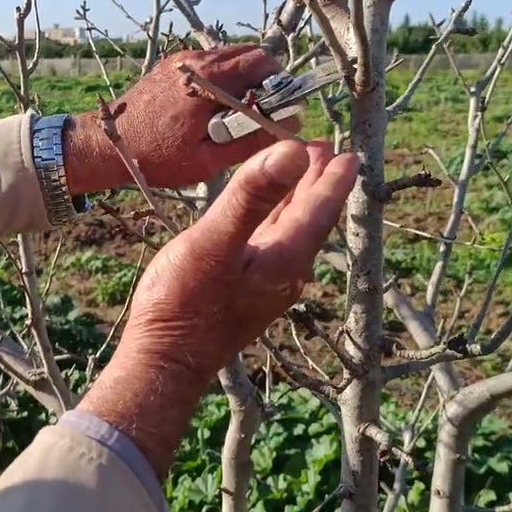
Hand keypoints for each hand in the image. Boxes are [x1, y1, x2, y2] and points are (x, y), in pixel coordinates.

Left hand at [63, 44, 296, 192]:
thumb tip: (291, 124)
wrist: (106, 144)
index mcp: (209, 81)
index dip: (280, 83)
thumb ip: (252, 140)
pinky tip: (214, 108)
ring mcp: (183, 59)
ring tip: (237, 113)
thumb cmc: (157, 157)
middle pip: (250, 53)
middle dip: (265, 79)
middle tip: (263, 111)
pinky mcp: (172, 65)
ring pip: (230, 56)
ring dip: (244, 78)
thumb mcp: (209, 160)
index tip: (282, 108)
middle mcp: (197, 61)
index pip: (263, 62)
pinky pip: (210, 63)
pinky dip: (223, 78)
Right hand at [121, 139, 358, 380]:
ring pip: (291, 230)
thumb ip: (252, 197)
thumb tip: (291, 151)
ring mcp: (266, 284)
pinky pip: (271, 242)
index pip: (319, 209)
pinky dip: (275, 217)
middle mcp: (285, 272)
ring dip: (296, 199)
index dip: (332, 179)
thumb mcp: (215, 241)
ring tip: (299, 170)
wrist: (163, 362)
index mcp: (285, 258)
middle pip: (309, 218)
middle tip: (323, 149)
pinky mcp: (246, 290)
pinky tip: (265, 214)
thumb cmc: (183, 303)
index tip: (348, 154)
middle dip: (316, 183)